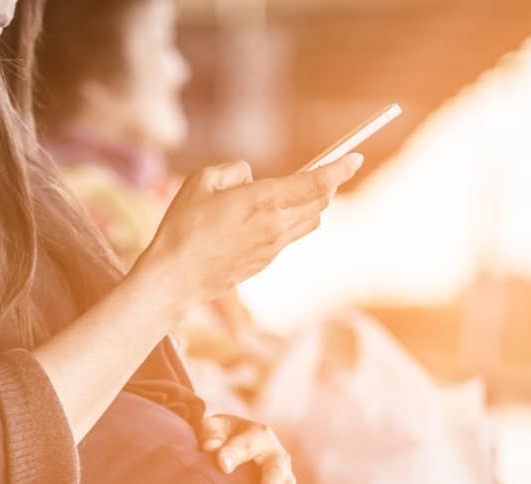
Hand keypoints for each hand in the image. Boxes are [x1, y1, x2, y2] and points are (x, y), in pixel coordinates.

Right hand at [134, 154, 362, 316]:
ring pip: (309, 222)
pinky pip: (289, 237)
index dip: (340, 168)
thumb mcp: (201, 181)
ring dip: (310, 206)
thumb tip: (251, 177)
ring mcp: (273, 247)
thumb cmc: (182, 226)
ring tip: (287, 196)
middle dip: (324, 185)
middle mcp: (275, 225)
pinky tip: (261, 220)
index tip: (355, 158)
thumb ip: (233, 171)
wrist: (174, 278)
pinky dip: (288, 223)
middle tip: (317, 173)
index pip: (315, 183)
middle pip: (320, 203)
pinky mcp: (266, 262)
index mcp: (263, 201)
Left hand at [197, 413, 317, 483]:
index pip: (245, 445)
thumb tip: (210, 449)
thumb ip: (210, 434)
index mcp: (258, 436)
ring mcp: (286, 483)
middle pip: (277, 475)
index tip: (220, 464)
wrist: (236, 441)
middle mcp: (278, 459)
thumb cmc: (219, 436)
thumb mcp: (212, 427)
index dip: (233, 453)